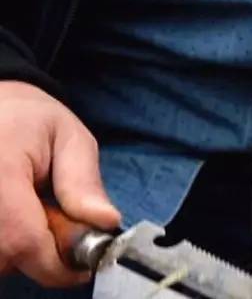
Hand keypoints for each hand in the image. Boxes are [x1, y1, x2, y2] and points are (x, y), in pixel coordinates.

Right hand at [0, 81, 119, 286]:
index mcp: (1, 171)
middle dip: (40, 254)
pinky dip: (7, 241)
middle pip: (6, 258)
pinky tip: (17, 216)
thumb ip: (84, 182)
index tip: (81, 267)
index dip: (56, 265)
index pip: (23, 242)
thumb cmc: (32, 120)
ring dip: (19, 248)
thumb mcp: (71, 138)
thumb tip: (106, 222)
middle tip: (56, 220)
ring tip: (32, 211)